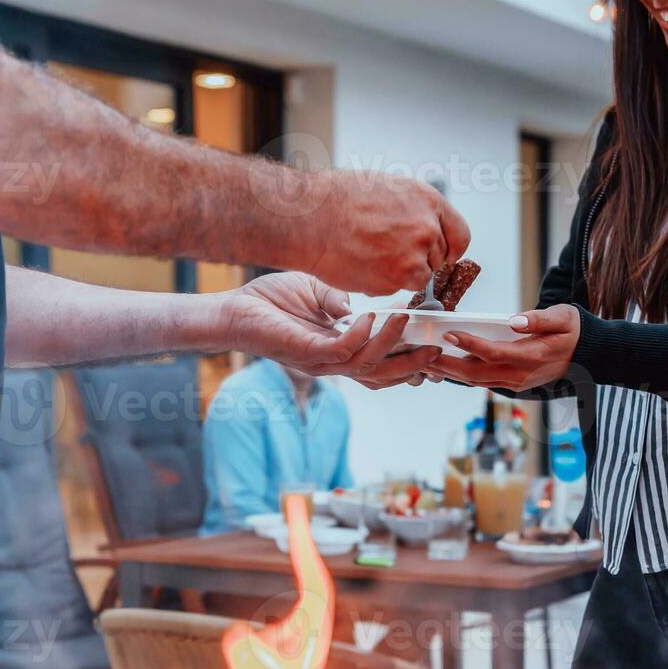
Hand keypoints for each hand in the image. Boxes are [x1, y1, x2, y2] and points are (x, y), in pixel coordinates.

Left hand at [214, 273, 440, 379]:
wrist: (233, 308)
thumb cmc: (269, 301)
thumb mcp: (315, 292)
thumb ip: (340, 300)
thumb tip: (362, 306)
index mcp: (338, 349)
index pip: (380, 363)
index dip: (406, 357)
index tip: (430, 339)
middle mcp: (332, 362)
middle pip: (381, 376)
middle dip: (411, 365)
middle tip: (435, 348)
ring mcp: (319, 361)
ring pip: (366, 366)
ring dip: (390, 345)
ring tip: (407, 320)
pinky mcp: (304, 353)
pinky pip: (341, 352)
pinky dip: (360, 336)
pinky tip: (369, 317)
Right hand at [306, 172, 470, 296]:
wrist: (311, 219)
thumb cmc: (339, 199)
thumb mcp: (389, 189)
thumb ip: (414, 211)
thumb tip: (424, 227)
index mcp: (428, 201)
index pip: (459, 235)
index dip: (448, 248)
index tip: (440, 254)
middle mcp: (427, 228)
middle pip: (436, 259)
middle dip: (416, 259)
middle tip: (385, 251)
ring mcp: (414, 256)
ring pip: (418, 277)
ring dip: (399, 274)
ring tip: (369, 255)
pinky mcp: (397, 279)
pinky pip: (397, 289)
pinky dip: (382, 284)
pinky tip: (361, 265)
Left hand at [427, 304, 580, 389]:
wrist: (588, 354)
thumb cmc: (573, 330)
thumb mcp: (563, 317)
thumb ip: (540, 319)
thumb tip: (515, 321)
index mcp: (532, 356)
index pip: (493, 353)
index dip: (470, 345)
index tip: (449, 334)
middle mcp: (520, 374)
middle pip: (476, 374)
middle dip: (447, 366)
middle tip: (423, 357)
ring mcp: (516, 382)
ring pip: (476, 381)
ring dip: (450, 373)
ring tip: (425, 364)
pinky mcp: (513, 383)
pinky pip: (482, 381)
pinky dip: (462, 376)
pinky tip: (445, 367)